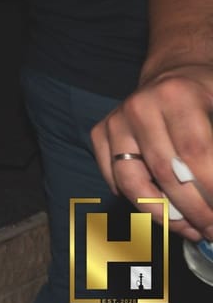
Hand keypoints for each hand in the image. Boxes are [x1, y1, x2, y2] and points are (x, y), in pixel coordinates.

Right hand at [91, 66, 212, 241]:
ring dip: (162, 214)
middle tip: (212, 230)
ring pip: (132, 181)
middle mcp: (139, 106)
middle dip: (193, 211)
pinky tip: (163, 208)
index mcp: (176, 95)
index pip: (194, 154)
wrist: (175, 72)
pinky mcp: (101, 132)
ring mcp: (116, 121)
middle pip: (164, 173)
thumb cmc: (207, 94)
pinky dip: (136, 199)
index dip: (210, 191)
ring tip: (188, 228)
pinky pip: (113, 177)